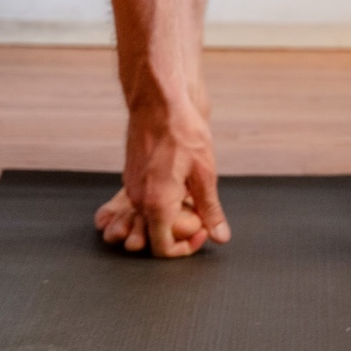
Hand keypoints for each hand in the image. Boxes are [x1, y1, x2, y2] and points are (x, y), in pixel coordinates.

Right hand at [96, 99, 229, 258]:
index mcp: (157, 204)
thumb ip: (210, 209)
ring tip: (190, 190)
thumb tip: (219, 236)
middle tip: (199, 209)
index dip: (186, 248)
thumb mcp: (205, 173)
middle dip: (180, 229)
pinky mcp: (131, 176)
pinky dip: (161, 199)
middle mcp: (138, 201)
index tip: (203, 230)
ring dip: (171, 212)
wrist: (158, 100)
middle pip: (156, 234)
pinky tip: (178, 179)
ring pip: (150, 216)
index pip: (163, 249)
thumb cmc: (182, 132)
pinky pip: (144, 199)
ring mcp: (131, 188)